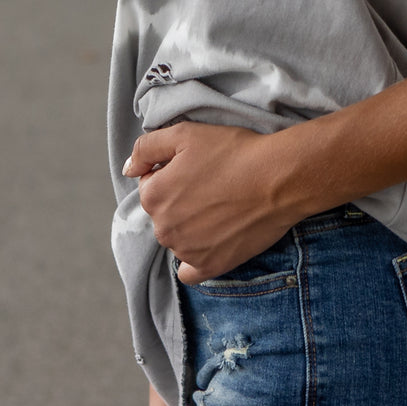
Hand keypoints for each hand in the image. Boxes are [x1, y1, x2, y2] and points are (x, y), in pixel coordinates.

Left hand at [122, 122, 298, 282]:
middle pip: (163, 212)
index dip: (173, 172)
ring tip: (221, 205)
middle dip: (180, 200)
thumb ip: (147, 148)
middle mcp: (163, 229)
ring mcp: (186, 251)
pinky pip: (190, 271)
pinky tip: (211, 240)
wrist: (277, 178)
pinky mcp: (210, 266)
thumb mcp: (185, 134)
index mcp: (153, 196)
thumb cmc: (233, 152)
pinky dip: (196, 258)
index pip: (151, 184)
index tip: (198, 167)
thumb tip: (129, 168)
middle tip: (212, 184)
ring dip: (190, 226)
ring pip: (177, 238)